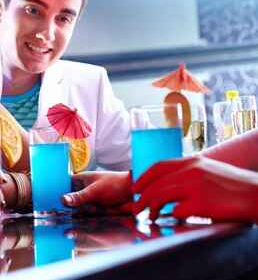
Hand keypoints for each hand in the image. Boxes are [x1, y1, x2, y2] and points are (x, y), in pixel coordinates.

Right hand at [62, 171, 132, 216]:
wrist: (136, 195)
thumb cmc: (116, 184)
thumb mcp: (96, 190)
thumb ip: (80, 197)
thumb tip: (63, 200)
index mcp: (80, 181)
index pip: (63, 186)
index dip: (56, 192)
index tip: (48, 200)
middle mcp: (83, 192)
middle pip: (68, 201)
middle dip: (64, 207)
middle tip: (55, 212)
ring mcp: (89, 203)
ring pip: (76, 211)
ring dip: (75, 214)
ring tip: (76, 215)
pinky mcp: (96, 213)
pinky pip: (85, 218)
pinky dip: (84, 220)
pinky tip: (83, 219)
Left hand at [132, 156, 257, 222]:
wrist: (256, 194)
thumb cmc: (234, 185)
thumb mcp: (210, 169)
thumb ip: (190, 172)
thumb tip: (170, 182)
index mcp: (192, 162)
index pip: (158, 166)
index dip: (143, 177)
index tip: (135, 187)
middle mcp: (191, 171)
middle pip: (155, 183)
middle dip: (141, 196)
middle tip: (135, 207)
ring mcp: (195, 187)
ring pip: (160, 196)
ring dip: (151, 208)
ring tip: (149, 216)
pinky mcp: (201, 203)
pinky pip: (177, 211)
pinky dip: (171, 216)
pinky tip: (171, 219)